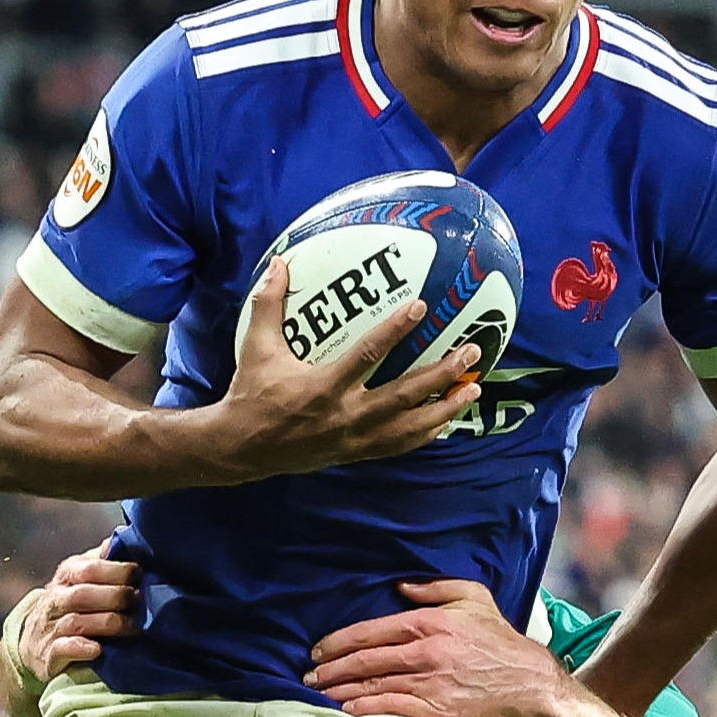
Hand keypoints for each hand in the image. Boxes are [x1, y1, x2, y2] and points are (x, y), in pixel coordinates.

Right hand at [18, 545, 140, 678]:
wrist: (33, 641)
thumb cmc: (69, 604)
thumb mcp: (82, 577)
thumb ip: (103, 561)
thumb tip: (127, 537)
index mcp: (67, 575)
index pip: (89, 568)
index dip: (117, 570)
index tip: (139, 573)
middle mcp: (56, 599)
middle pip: (84, 594)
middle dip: (115, 597)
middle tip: (140, 601)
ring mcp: (51, 626)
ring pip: (77, 622)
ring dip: (108, 623)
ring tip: (133, 627)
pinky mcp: (49, 653)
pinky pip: (63, 649)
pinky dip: (81, 648)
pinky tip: (98, 650)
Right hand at [212, 252, 481, 479]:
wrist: (242, 448)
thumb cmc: (251, 394)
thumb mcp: (256, 348)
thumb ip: (268, 305)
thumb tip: (280, 262)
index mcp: (323, 388)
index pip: (366, 355)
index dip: (395, 330)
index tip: (422, 306)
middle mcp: (346, 416)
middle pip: (404, 395)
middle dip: (441, 374)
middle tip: (471, 353)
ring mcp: (354, 439)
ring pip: (410, 427)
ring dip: (445, 407)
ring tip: (473, 387)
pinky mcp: (356, 453)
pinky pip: (399, 445)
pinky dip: (426, 433)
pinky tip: (448, 419)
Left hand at [305, 580, 564, 716]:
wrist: (526, 682)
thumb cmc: (497, 639)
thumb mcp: (472, 598)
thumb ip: (434, 588)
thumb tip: (400, 587)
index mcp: (429, 624)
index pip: (371, 632)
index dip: (339, 642)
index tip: (318, 650)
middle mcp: (425, 654)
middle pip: (365, 662)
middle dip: (331, 669)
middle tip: (309, 675)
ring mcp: (430, 684)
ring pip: (373, 686)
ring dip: (340, 690)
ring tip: (318, 693)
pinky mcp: (437, 711)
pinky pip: (391, 709)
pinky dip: (365, 709)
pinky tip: (347, 710)